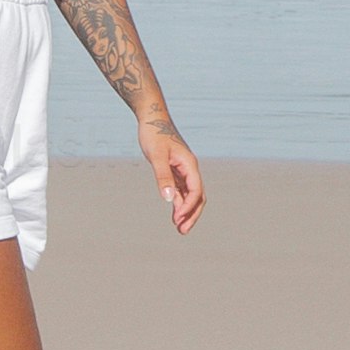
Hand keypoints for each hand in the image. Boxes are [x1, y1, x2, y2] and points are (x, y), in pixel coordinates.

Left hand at [140, 117, 203, 233]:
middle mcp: (190, 168)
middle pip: (198, 196)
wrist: (151, 117)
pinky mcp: (176, 169)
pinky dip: (179, 202)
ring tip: (178, 228)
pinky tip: (173, 212)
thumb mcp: (156, 156)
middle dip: (192, 214)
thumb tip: (168, 199)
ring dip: (186, 211)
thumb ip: (163, 176)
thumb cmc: (154, 134)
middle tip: (182, 231)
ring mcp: (183, 169)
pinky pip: (182, 189)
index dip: (188, 207)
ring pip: (190, 194)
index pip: (196, 191)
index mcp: (189, 164)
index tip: (177, 219)